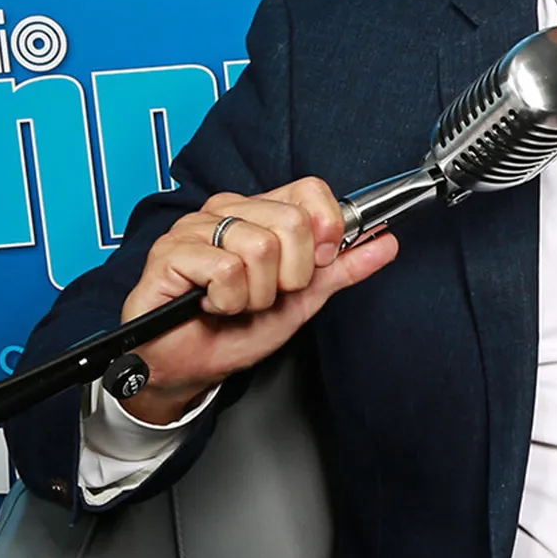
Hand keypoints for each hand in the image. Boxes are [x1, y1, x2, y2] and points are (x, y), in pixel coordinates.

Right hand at [114, 177, 398, 423]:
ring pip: (260, 247)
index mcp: (259, 211)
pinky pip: (226, 270)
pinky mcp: (170, 252)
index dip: (326, 228)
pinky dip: (227, 301)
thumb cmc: (236, 330)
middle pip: (292, 222)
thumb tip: (386, 242)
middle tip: (265, 294)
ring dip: (256, 293)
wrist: (190, 368)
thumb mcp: (302, 299)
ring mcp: (194, 228)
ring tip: (236, 303)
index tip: (318, 262)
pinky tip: (210, 306)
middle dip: (290, 275)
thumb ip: (342, 268)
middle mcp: (226, 210)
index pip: (309, 189)